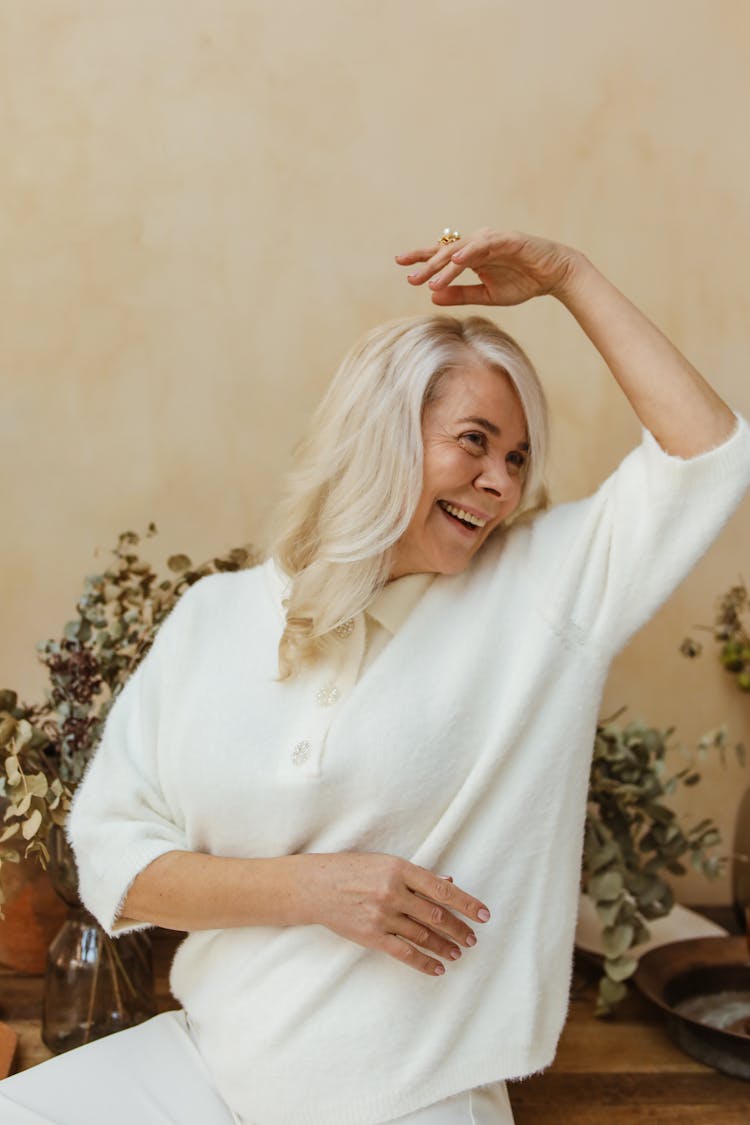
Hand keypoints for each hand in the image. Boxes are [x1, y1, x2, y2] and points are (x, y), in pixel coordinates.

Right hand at [301, 852, 489, 975]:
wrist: (315, 887)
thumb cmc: (351, 870)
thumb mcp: (385, 863)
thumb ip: (416, 876)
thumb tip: (448, 883)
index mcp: (399, 869)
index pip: (442, 889)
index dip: (466, 903)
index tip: (484, 914)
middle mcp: (393, 892)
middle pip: (436, 914)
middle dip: (458, 929)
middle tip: (472, 938)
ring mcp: (382, 915)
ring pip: (423, 935)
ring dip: (444, 946)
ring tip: (458, 952)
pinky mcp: (372, 935)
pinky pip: (404, 953)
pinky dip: (424, 962)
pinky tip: (438, 967)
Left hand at [395, 227, 578, 307]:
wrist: (554, 275)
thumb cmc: (523, 282)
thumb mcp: (487, 295)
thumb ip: (461, 294)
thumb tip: (432, 296)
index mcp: (472, 256)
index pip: (441, 256)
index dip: (421, 259)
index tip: (401, 265)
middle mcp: (478, 244)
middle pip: (446, 251)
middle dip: (426, 264)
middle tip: (409, 278)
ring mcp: (492, 240)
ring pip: (461, 250)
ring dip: (444, 265)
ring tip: (429, 279)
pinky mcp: (507, 239)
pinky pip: (484, 245)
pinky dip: (469, 252)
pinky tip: (455, 261)